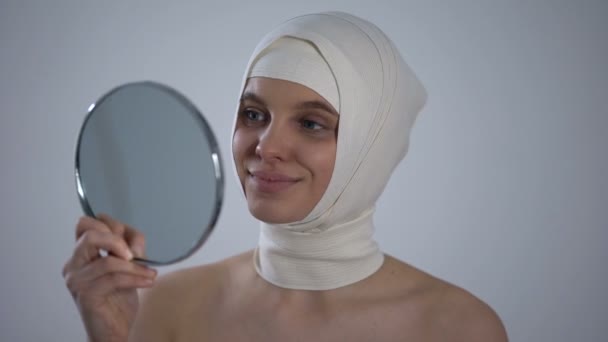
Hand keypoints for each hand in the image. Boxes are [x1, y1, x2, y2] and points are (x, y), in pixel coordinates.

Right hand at [62, 214, 155, 341]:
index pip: (86, 224)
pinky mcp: (86, 295)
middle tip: (134, 254)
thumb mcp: (128, 265)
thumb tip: (133, 241)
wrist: (114, 330)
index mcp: (81, 254)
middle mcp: (73, 265)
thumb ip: (130, 247)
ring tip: (150, 273)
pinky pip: (114, 278)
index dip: (111, 225)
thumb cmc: (119, 297)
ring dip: (135, 266)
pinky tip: (148, 281)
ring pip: (108, 260)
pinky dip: (135, 278)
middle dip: (117, 240)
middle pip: (89, 234)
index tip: (130, 241)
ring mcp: (76, 280)